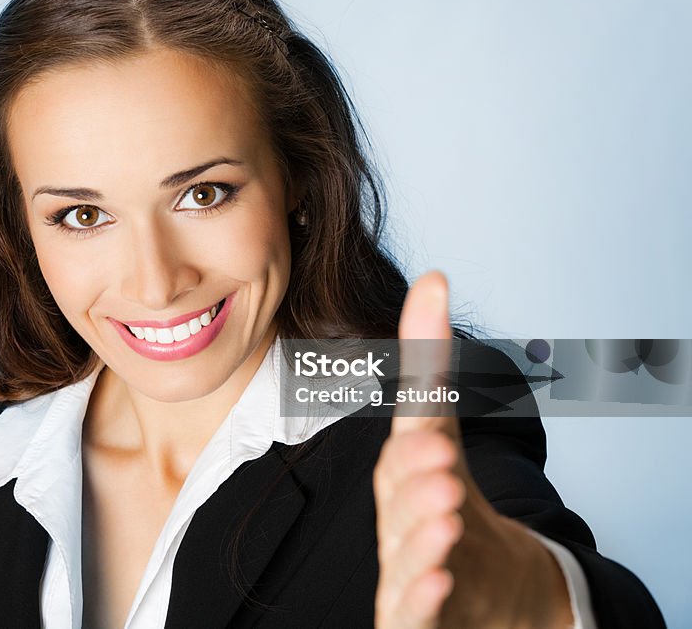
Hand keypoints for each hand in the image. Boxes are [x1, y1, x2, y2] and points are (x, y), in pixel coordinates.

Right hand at [372, 271, 573, 628]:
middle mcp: (396, 520)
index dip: (417, 453)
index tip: (437, 439)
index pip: (404, 458)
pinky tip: (440, 583)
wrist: (475, 577)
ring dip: (423, 543)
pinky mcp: (414, 612)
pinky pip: (413, 610)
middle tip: (445, 478)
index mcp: (399, 473)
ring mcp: (405, 568)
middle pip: (402, 507)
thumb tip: (435, 278)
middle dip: (418, 492)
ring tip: (449, 527)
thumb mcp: (440, 428)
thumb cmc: (443, 493)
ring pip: (407, 557)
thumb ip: (429, 362)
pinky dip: (422, 599)